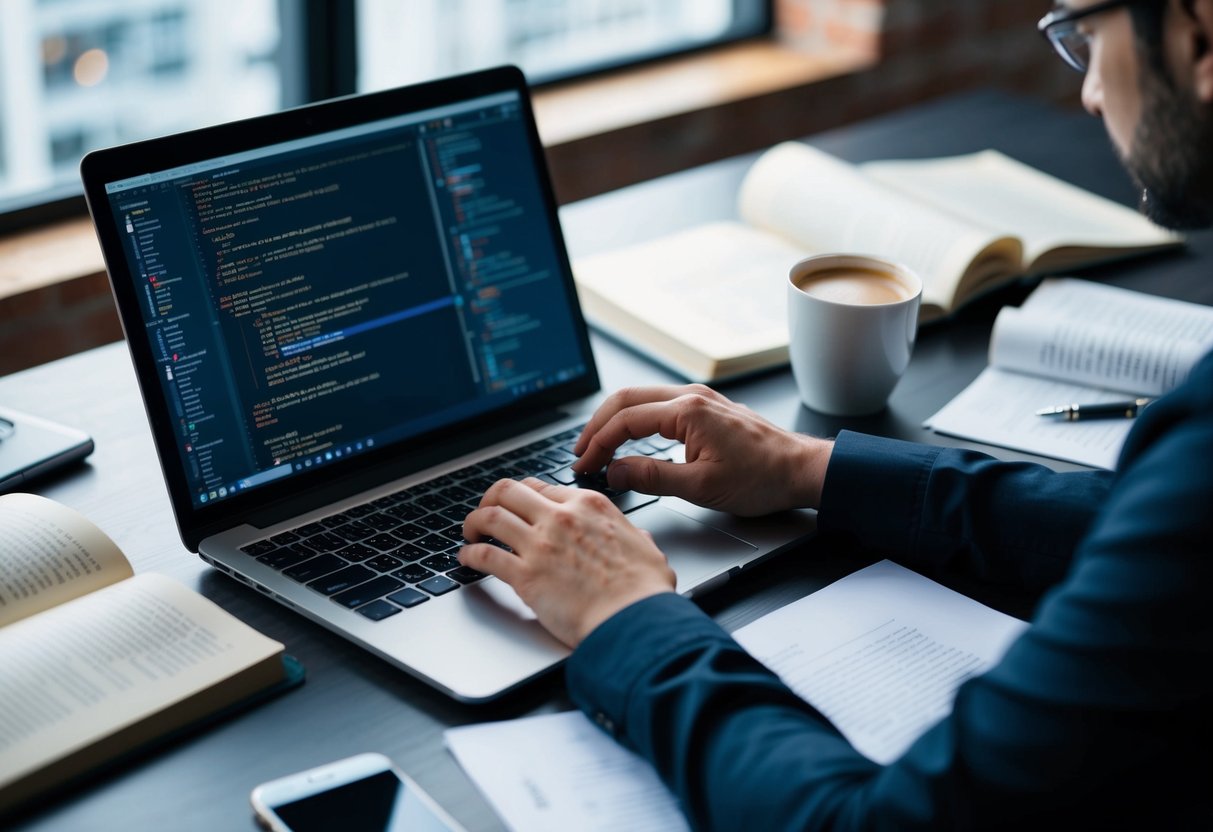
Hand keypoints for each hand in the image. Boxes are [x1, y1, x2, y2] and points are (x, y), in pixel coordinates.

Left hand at [460, 478, 675, 647]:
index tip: (520, 507)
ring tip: (469, 532)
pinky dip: (469, 555)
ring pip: (490, 517)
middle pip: (509, 491)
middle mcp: (560, 517)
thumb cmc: (643, 591)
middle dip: (491, 498)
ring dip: (473, 522)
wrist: (634, 620)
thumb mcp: (646, 548)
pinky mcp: (525, 575)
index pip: (543, 488)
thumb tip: (636, 537)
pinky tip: (466, 559)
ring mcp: (540, 544)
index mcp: (589, 506)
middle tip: (486, 510)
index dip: (526, 497)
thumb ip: (634, 536)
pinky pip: (484, 555)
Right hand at [573, 384, 832, 515]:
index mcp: (688, 411)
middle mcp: (691, 397)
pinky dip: (636, 420)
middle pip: (627, 399)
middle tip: (580, 452)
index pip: (626, 421)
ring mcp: (700, 400)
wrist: (802, 470)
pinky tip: (630, 438)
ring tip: (598, 446)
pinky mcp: (706, 409)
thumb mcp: (701, 487)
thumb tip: (615, 472)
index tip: (584, 465)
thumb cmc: (763, 478)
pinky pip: (660, 406)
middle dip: (598, 425)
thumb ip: (652, 477)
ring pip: (642, 399)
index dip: (598, 444)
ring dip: (615, 420)